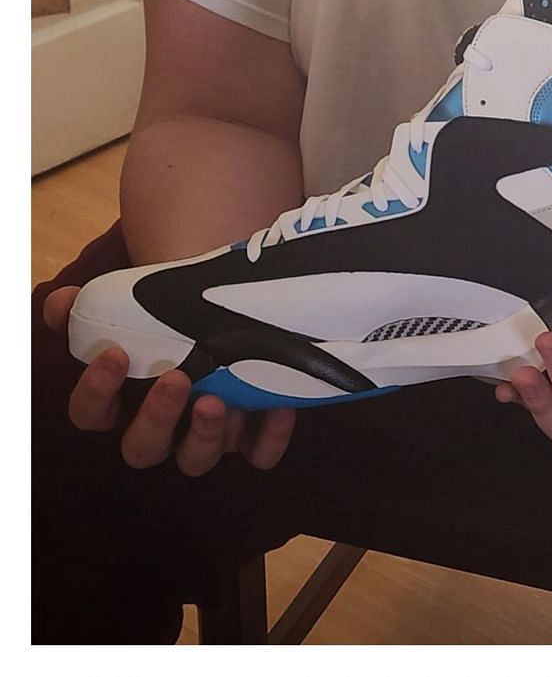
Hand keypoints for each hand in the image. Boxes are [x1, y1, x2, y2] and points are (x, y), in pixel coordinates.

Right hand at [43, 284, 296, 475]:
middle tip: (175, 379)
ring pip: (195, 459)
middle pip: (142, 449)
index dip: (96, 392)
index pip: (90, 415)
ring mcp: (205, 436)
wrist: (225, 309)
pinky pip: (259, 453)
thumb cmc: (170, 317)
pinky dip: (269, 437)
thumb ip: (93, 305)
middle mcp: (161, 429)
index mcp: (122, 404)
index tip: (114, 354)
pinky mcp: (251, 436)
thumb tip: (63, 302)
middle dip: (156, 419)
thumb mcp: (134, 305)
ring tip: (216, 401)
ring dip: (204, 435)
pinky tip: (277, 407)